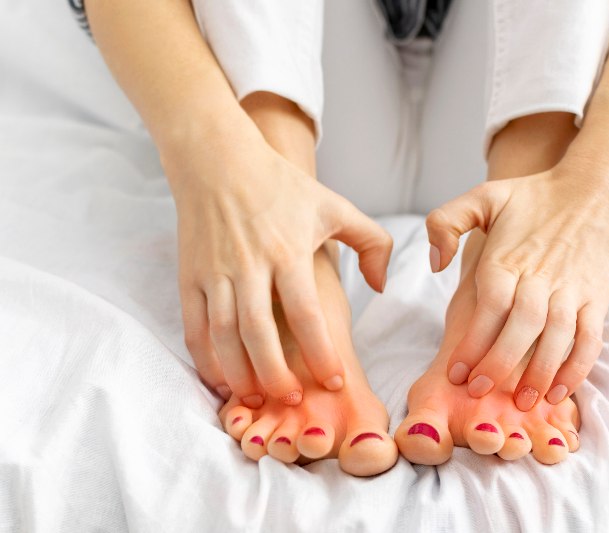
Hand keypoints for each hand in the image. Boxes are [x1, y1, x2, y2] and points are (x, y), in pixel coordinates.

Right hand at [165, 119, 391, 407]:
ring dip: (239, 373)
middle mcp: (249, 265)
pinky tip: (221, 378)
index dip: (321, 351)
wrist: (217, 160)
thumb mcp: (334, 205)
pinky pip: (194, 326)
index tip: (335, 380)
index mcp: (288, 251)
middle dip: (276, 374)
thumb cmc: (280, 186)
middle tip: (294, 398)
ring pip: (223, 336)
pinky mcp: (191, 276)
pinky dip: (205, 358)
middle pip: (259, 334)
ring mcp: (216, 272)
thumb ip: (370, 242)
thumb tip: (380, 285)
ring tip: (257, 398)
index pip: (307, 313)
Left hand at [427, 161, 608, 409]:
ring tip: (520, 402)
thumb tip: (435, 264)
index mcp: (509, 258)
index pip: (489, 307)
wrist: (599, 187)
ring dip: (539, 373)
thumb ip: (446, 222)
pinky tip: (560, 391)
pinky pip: (590, 339)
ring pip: (556, 339)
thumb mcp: (484, 195)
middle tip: (478, 392)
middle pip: (521, 328)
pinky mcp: (597, 298)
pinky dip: (578, 367)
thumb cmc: (536, 195)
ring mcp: (573, 290)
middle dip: (499, 364)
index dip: (473, 343)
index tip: (456, 372)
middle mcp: (541, 277)